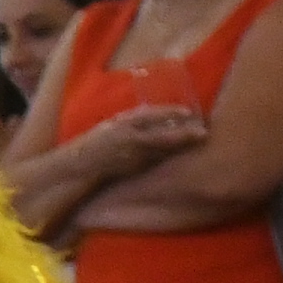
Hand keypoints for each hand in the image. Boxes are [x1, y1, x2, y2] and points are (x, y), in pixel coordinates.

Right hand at [74, 102, 205, 174]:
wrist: (78, 167)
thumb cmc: (92, 144)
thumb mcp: (109, 126)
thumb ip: (130, 122)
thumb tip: (154, 117)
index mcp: (121, 124)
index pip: (150, 116)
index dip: (170, 113)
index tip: (188, 112)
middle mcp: (129, 139)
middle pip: (163, 136)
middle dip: (185, 134)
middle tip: (204, 133)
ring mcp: (133, 156)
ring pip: (163, 150)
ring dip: (181, 146)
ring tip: (197, 141)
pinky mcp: (135, 169)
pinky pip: (156, 161)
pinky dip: (169, 156)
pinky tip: (180, 154)